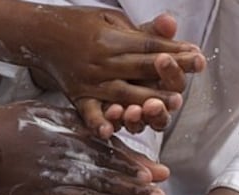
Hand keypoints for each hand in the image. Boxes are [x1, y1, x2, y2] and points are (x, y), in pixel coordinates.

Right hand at [0, 102, 167, 194]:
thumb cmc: (9, 127)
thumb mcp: (47, 112)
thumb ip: (77, 120)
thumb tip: (106, 127)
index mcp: (67, 142)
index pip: (108, 156)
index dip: (135, 167)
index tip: (158, 176)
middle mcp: (62, 165)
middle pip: (105, 179)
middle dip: (135, 191)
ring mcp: (47, 189)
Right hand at [27, 9, 204, 137]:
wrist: (41, 35)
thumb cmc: (81, 25)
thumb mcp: (112, 19)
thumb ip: (142, 29)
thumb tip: (171, 24)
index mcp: (112, 40)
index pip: (149, 47)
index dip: (175, 51)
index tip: (198, 56)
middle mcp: (102, 62)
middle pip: (141, 69)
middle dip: (169, 73)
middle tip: (192, 76)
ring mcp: (90, 82)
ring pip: (123, 94)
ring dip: (147, 101)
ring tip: (169, 104)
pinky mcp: (79, 97)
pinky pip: (89, 113)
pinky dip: (98, 122)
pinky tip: (110, 131)